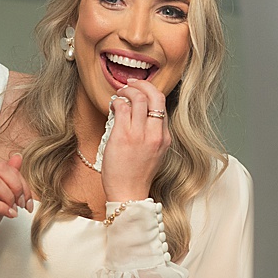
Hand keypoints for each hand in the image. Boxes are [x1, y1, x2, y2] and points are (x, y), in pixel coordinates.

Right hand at [0, 153, 33, 254]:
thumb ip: (8, 178)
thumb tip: (17, 158)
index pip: (7, 167)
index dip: (22, 183)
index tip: (28, 199)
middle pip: (1, 170)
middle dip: (17, 187)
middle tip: (22, 203)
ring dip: (9, 197)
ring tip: (14, 209)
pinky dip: (2, 208)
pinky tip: (9, 214)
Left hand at [100, 78, 170, 203]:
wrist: (128, 193)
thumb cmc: (136, 175)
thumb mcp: (154, 154)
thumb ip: (151, 135)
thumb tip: (139, 116)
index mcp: (164, 138)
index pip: (162, 106)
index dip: (150, 94)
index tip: (140, 91)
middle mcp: (155, 134)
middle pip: (156, 96)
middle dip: (143, 84)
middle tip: (132, 84)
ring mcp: (140, 134)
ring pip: (138, 98)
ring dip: (128, 90)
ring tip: (120, 93)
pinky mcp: (123, 136)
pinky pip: (122, 107)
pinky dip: (116, 101)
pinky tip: (113, 106)